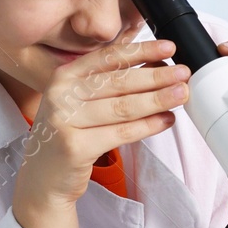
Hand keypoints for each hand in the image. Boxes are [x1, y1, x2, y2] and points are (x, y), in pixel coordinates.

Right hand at [14, 36, 189, 227]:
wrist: (43, 179)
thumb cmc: (70, 135)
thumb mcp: (80, 102)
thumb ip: (109, 83)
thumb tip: (156, 66)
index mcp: (63, 76)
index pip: (108, 58)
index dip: (141, 51)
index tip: (168, 48)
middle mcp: (60, 94)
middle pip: (118, 81)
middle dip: (156, 76)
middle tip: (184, 74)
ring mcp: (64, 121)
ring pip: (123, 107)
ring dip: (157, 100)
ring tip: (181, 95)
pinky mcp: (74, 147)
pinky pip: (121, 133)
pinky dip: (148, 126)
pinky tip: (166, 121)